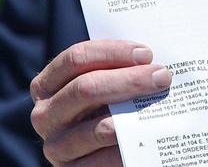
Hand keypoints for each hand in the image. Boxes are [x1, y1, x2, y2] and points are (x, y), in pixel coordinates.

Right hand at [29, 39, 171, 165]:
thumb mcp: (107, 83)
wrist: (107, 151)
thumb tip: (151, 59)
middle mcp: (45, 114)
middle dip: (129, 80)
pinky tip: (147, 138)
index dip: (112, 52)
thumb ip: (119, 68)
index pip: (76, 59)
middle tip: (162, 77)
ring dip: (132, 114)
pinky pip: (101, 160)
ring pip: (96, 127)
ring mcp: (55, 145)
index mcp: (48, 84)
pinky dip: (127, 147)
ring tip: (159, 105)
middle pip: (85, 88)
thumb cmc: (111, 105)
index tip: (146, 54)